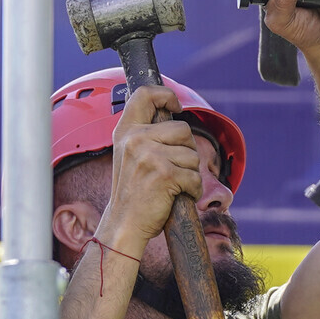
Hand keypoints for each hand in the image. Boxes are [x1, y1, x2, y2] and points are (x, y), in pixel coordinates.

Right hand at [96, 84, 205, 267]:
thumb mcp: (130, 155)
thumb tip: (173, 113)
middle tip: (172, 169)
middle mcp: (135, 139)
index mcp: (125, 132)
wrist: (124, 223)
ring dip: (190, 173)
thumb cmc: (133, 192)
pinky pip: (195, 177)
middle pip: (183, 129)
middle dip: (187, 150)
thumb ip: (146, 135)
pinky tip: (177, 197)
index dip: (166, 95)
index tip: (176, 106)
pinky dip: (193, 190)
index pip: (145, 94)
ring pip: (192, 155)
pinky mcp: (165, 174)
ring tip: (171, 186)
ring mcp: (149, 156)